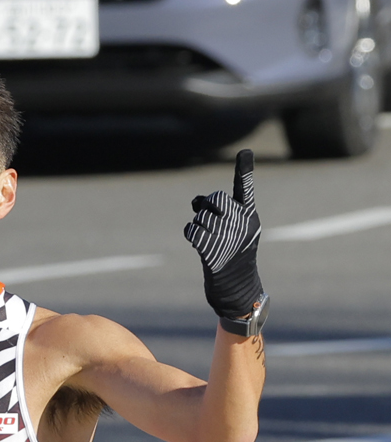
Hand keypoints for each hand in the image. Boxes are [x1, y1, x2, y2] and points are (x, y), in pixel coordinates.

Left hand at [184, 149, 263, 318]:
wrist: (237, 290)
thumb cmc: (230, 257)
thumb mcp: (231, 232)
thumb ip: (218, 212)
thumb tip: (196, 201)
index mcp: (250, 217)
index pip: (246, 189)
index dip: (244, 170)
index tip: (245, 152)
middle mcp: (243, 224)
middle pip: (215, 199)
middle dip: (206, 206)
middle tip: (208, 220)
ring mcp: (229, 238)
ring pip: (202, 216)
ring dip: (198, 225)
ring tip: (209, 240)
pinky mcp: (214, 251)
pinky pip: (193, 230)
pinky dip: (191, 234)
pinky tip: (197, 243)